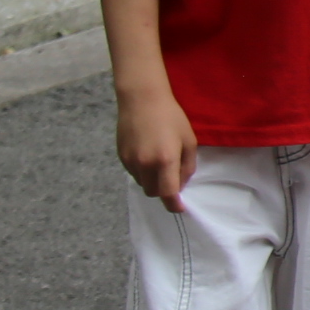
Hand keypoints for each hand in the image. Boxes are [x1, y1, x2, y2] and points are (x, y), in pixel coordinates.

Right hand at [114, 86, 198, 211]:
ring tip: (160, 161)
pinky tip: (148, 154)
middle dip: (164, 191)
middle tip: (172, 176)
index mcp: (165, 160)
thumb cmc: (171, 118)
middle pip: (153, 193)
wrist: (142, 100)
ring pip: (143, 184)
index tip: (179, 208)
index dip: (174, 205)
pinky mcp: (121, 158)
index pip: (168, 193)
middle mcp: (145, 165)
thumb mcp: (188, 141)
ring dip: (153, 181)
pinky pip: (134, 174)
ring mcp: (130, 162)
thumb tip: (181, 185)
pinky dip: (143, 172)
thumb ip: (187, 166)